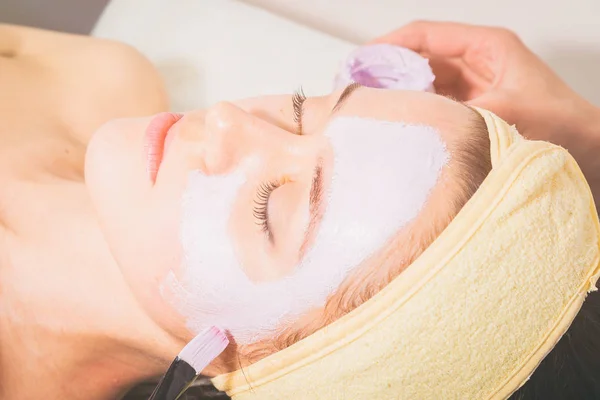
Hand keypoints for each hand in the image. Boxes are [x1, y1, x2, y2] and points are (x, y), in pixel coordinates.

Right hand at [374, 21, 599, 206]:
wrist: (589, 152)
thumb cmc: (565, 125)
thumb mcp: (509, 111)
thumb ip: (461, 111)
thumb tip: (417, 117)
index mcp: (487, 47)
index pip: (425, 35)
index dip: (389, 45)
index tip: (361, 62)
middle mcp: (476, 63)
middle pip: (419, 57)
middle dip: (386, 69)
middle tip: (357, 87)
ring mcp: (473, 87)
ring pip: (424, 81)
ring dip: (398, 91)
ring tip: (370, 106)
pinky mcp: (472, 110)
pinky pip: (434, 104)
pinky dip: (415, 110)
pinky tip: (400, 123)